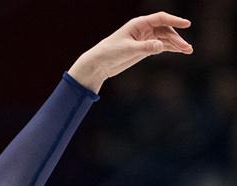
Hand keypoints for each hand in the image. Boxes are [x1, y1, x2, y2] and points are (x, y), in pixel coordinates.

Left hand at [68, 13, 192, 92]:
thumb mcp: (128, 50)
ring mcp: (145, 38)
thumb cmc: (111, 52)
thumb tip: (161, 46)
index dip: (174, 20)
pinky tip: (179, 51)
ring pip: (165, 39)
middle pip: (165, 30)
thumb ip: (145, 47)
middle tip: (186, 47)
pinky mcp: (145, 49)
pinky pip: (161, 46)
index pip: (161, 19)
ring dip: (176, 44)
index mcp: (139, 24)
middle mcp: (144, 29)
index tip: (186, 24)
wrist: (100, 63)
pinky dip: (170, 48)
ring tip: (188, 51)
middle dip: (177, 38)